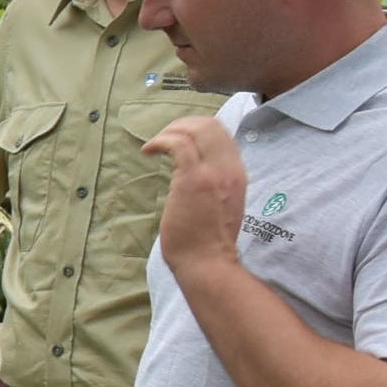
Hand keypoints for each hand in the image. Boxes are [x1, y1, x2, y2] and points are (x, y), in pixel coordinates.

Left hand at [144, 116, 247, 282]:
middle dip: (182, 124)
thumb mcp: (221, 204)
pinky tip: (148, 151)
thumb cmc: (207, 240)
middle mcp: (230, 169)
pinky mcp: (193, 179)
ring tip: (154, 144)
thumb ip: (214, 184)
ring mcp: (214, 173)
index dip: (198, 129)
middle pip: (211, 124)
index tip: (178, 139)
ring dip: (170, 130)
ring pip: (196, 129)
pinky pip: (179, 144)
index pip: (223, 134)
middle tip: (163, 137)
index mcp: (237, 174)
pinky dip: (161, 141)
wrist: (208, 262)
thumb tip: (194, 171)